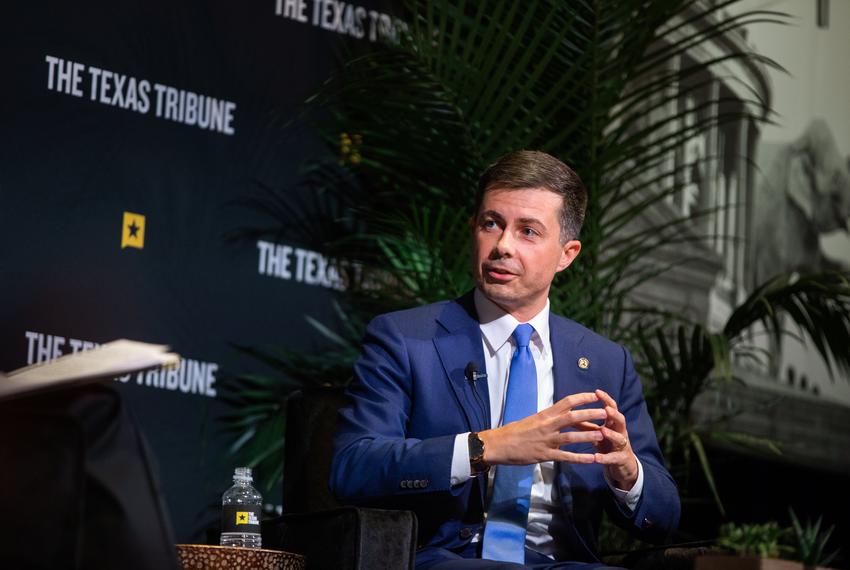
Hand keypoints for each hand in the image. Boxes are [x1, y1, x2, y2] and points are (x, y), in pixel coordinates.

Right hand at [478, 392, 606, 465]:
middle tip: (607, 412)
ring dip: (589, 435)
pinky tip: (592, 460)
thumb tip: (562, 414)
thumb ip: (548, 418)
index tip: (596, 395)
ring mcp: (546, 440)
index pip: (567, 402)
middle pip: (573, 416)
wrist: (498, 444)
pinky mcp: (544, 455)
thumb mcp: (532, 420)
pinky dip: (580, 458)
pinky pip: (565, 457)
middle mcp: (547, 425)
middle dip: (591, 414)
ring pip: (572, 437)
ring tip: (604, 434)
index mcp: (544, 414)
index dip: (583, 398)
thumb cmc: (514, 431)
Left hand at [593, 389, 637, 489]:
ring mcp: (622, 446)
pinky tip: (596, 458)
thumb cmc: (607, 444)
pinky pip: (613, 458)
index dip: (606, 400)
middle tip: (606, 410)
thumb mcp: (597, 433)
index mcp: (613, 424)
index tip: (597, 391)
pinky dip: (605, 458)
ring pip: (620, 438)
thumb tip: (568, 413)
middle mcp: (620, 432)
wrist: (622, 464)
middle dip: (614, 414)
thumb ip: (586, 424)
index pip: (611, 408)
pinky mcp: (620, 460)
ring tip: (603, 431)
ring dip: (612, 434)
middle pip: (621, 420)